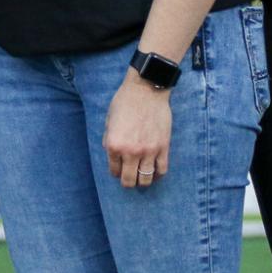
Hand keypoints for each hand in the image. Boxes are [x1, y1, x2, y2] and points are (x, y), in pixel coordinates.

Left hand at [103, 71, 172, 189]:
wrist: (146, 89)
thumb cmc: (124, 102)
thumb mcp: (109, 120)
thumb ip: (109, 140)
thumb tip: (112, 155)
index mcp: (114, 145)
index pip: (114, 171)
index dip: (116, 172)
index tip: (119, 169)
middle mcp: (130, 151)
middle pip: (130, 181)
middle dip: (128, 182)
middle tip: (130, 178)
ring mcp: (148, 151)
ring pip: (146, 179)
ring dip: (143, 181)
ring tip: (142, 176)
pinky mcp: (163, 147)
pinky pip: (162, 170)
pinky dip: (158, 175)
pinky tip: (154, 171)